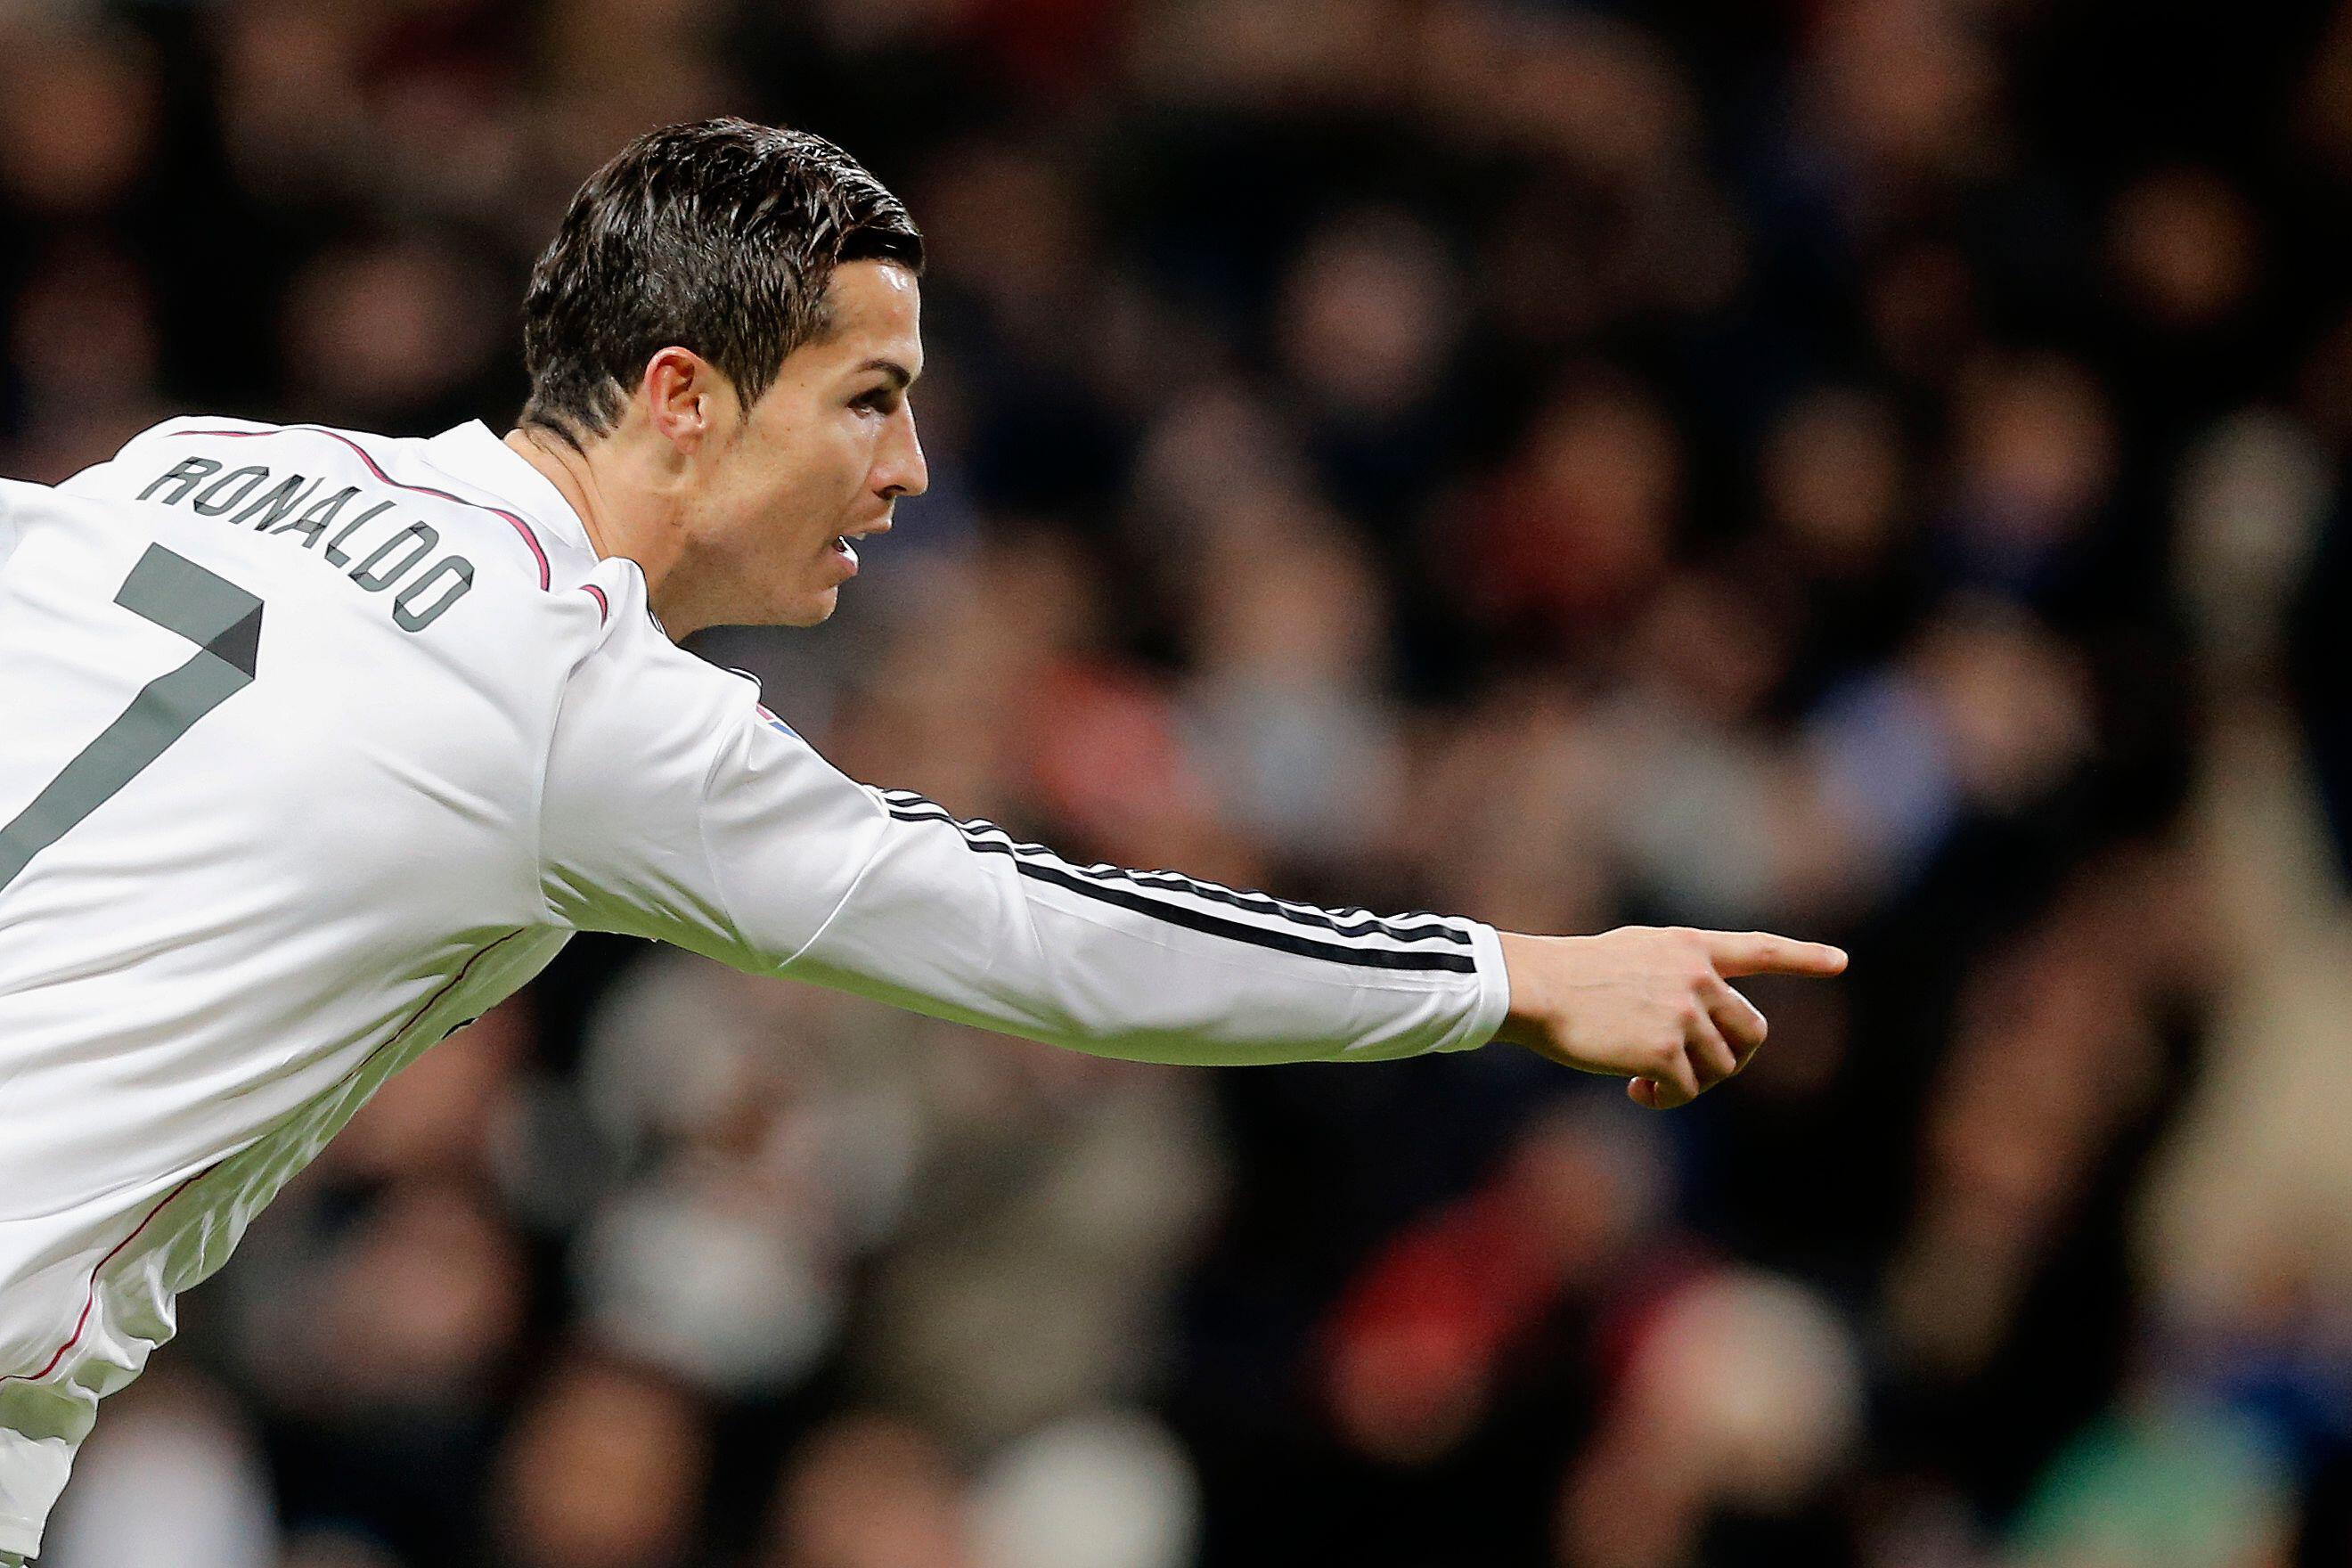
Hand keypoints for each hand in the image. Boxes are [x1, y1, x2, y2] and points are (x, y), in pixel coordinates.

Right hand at [1492, 926, 1846, 1108]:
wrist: (1536, 987)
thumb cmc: (1572, 974)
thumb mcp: (1634, 953)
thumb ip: (1676, 974)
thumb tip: (1701, 1024)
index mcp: (1689, 947)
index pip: (1759, 950)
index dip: (1802, 958)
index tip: (1840, 962)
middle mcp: (1696, 977)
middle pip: (1750, 1034)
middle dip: (1728, 1060)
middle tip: (1693, 1074)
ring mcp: (1683, 1013)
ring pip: (1721, 1068)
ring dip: (1691, 1084)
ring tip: (1648, 1082)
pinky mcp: (1664, 1050)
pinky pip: (1687, 1090)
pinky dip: (1665, 1099)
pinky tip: (1635, 1091)